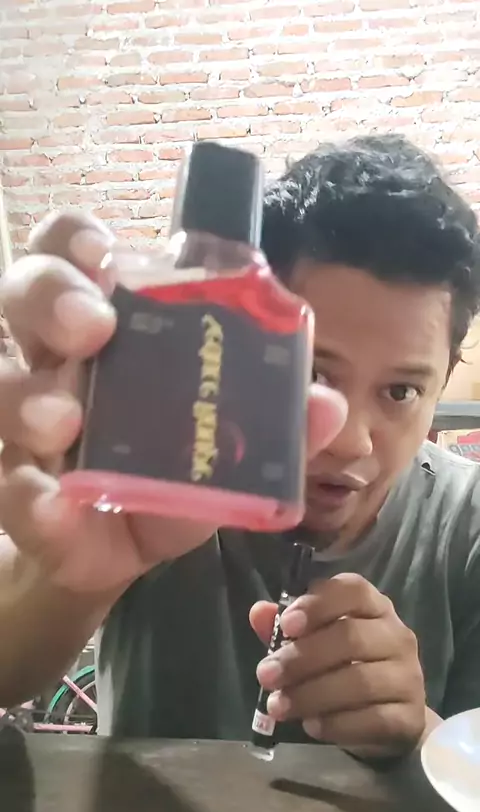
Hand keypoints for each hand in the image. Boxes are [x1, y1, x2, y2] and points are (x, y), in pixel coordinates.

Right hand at [0, 210, 347, 593]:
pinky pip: (9, 484)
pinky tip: (53, 507)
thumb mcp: (227, 441)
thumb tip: (329, 404)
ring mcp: (28, 420)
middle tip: (92, 328)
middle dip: (50, 297)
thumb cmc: (173, 469)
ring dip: (28, 398)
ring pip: (2, 383)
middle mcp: (57, 357)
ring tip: (64, 423)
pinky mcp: (20, 488)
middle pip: (24, 293)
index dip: (78, 241)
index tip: (105, 255)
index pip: (75, 252)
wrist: (122, 544)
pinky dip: (30, 496)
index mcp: (111, 325)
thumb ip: (273, 420)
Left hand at [251, 573, 426, 758]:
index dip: (318, 604)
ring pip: (360, 681)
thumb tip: (259, 612)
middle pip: (351, 637)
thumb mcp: (314, 643)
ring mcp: (409, 677)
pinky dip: (336, 724)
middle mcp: (397, 636)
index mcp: (374, 607)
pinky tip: (311, 726)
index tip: (286, 625)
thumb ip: (287, 628)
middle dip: (302, 657)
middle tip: (266, 675)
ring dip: (311, 695)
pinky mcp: (411, 717)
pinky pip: (373, 719)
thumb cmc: (346, 668)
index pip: (353, 590)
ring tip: (278, 706)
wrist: (390, 720)